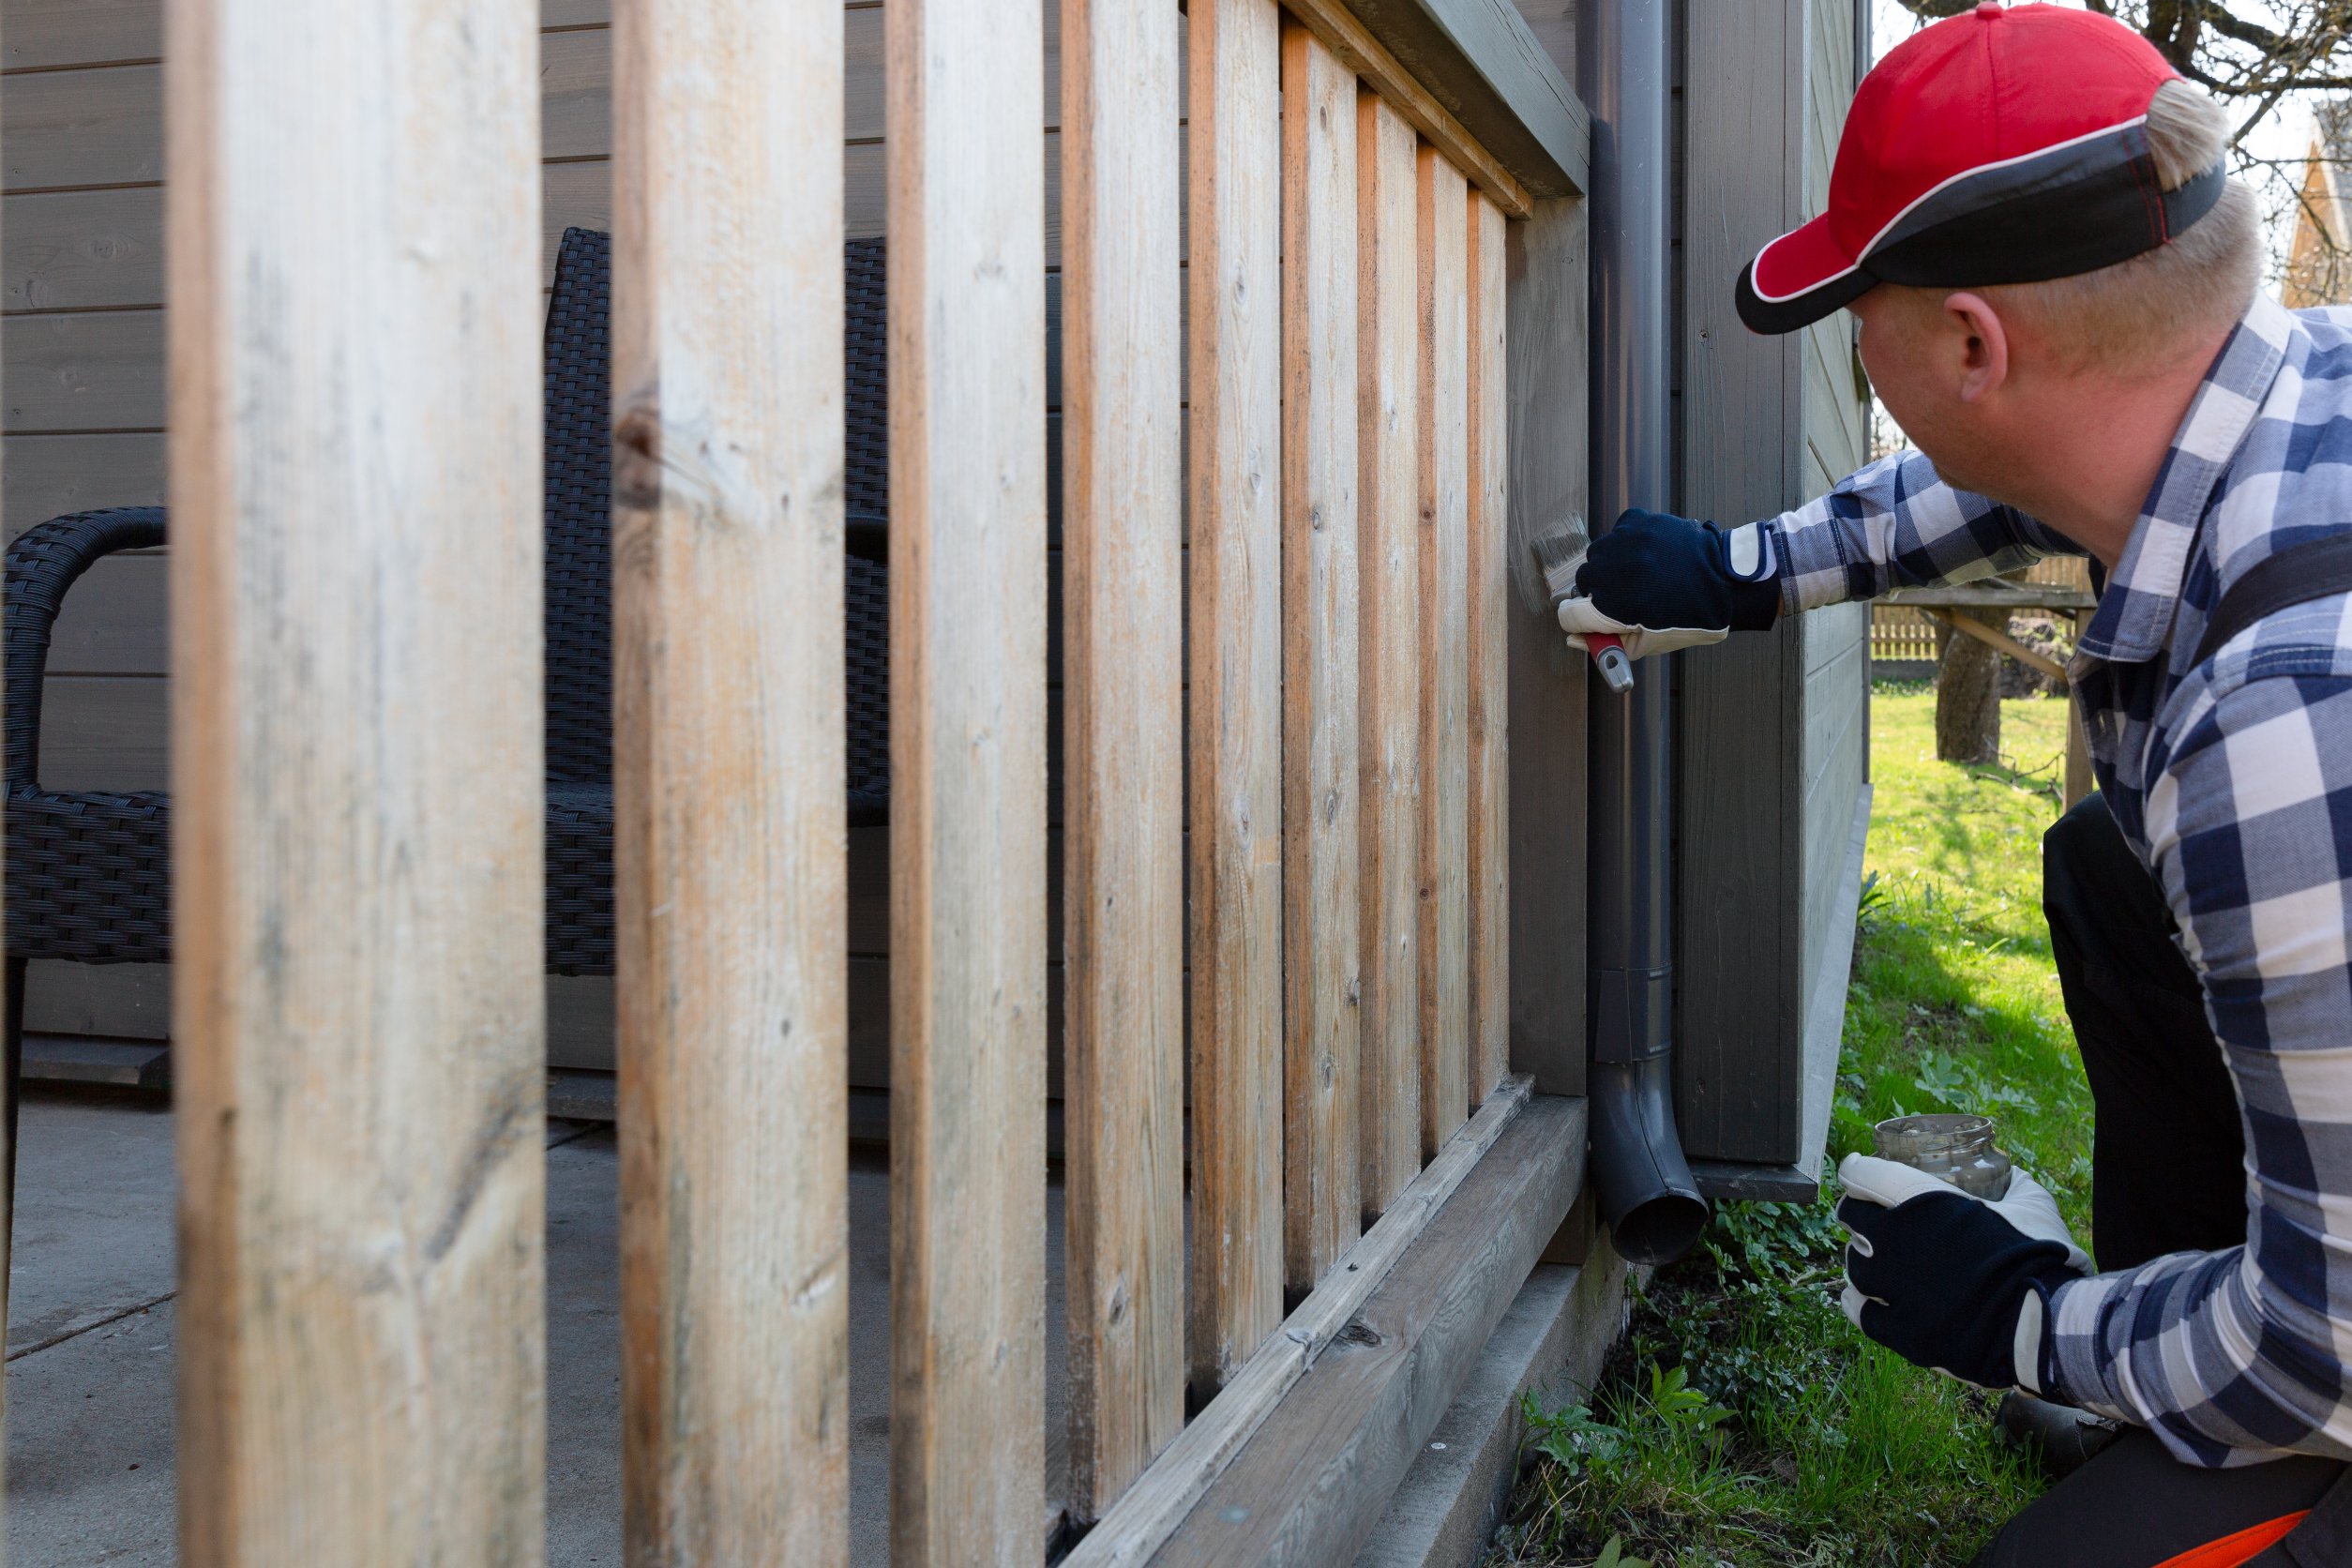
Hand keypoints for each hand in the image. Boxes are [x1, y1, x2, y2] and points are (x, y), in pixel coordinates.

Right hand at [1554, 508, 1781, 659]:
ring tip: (1640, 574)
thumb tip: (1574, 638)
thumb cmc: (1688, 618)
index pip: (1568, 614)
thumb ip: (1606, 644)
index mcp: (1611, 609)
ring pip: (1599, 554)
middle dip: (1598, 592)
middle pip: (1583, 582)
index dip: (1580, 620)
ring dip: (1612, 565)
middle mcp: (1612, 573)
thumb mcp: (1647, 644)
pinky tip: (1648, 554)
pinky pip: (1618, 533)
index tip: (1592, 619)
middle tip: (1625, 596)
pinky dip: (1627, 543)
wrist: (1725, 581)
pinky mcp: (1637, 522)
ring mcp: (1624, 543)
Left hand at [1836, 1153, 2088, 1394]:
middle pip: (1852, 1216)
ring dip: (1862, 1259)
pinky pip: (1859, 1311)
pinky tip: (1863, 1297)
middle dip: (1857, 1213)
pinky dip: (1857, 1301)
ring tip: (1874, 1260)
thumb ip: (2014, 1184)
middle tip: (1870, 1217)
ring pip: (1854, 1265)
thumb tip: (2009, 1173)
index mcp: (1925, 1202)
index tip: (1858, 1170)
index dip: (1858, 1170)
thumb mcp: (2033, 1206)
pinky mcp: (1902, 1331)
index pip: (1864, 1174)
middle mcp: (1899, 1241)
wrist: (2050, 1326)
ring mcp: (1896, 1288)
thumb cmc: (2043, 1259)